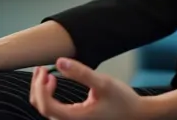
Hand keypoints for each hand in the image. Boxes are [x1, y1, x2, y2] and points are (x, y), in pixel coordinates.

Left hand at [29, 58, 153, 119]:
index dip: (40, 87)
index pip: (46, 105)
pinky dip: (48, 95)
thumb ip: (81, 73)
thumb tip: (59, 62)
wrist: (138, 115)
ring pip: (46, 110)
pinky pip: (54, 110)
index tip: (45, 70)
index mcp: (76, 118)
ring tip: (45, 73)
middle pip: (42, 108)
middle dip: (37, 87)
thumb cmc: (123, 101)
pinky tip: (54, 81)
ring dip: (41, 91)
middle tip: (41, 69)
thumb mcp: (103, 83)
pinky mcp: (76, 119)